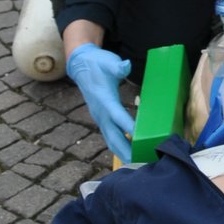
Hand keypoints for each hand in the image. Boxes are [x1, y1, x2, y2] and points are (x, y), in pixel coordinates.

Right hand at [66, 43, 133, 161]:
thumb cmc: (98, 64)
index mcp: (104, 100)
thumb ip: (117, 67)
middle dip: (126, 150)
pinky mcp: (102, 119)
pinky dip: (119, 146)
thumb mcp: (108, 62)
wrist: (82, 65)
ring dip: (123, 152)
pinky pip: (111, 136)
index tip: (140, 137)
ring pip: (111, 140)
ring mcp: (100, 117)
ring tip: (139, 162)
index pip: (118, 116)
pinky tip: (130, 152)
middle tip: (142, 160)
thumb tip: (125, 66)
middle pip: (113, 137)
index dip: (128, 127)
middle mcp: (101, 113)